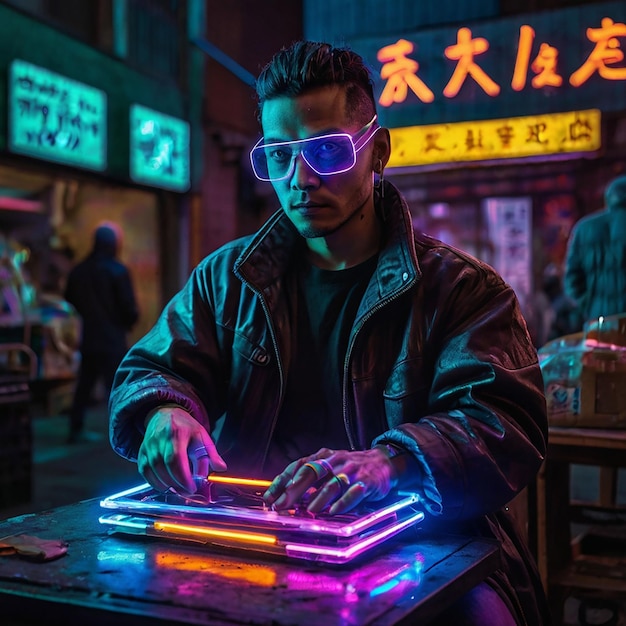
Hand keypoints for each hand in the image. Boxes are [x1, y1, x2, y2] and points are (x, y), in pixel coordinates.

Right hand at [138, 406, 226, 493]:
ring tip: (178, 489)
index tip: (192, 488)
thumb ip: (211, 453)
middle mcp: (160, 439)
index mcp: (177, 433)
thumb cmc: (185, 427)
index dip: (183, 476)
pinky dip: (154, 482)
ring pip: (153, 470)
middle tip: (187, 491)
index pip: (176, 458)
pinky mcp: (141, 452)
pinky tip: (165, 485)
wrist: (164, 414)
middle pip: (163, 466)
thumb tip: (221, 468)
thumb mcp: (202, 436)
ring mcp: (149, 446)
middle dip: (176, 483)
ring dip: (166, 484)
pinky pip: (145, 472)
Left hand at [263, 447, 395, 514]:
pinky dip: (343, 503)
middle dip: (294, 490)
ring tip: (308, 511)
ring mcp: (351, 471)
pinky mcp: (366, 482)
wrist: (382, 461)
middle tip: (281, 506)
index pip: (298, 466)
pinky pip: (353, 493)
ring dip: (318, 498)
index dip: (282, 481)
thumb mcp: (328, 466)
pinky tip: (333, 512)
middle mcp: (335, 461)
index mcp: (323, 456)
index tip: (269, 497)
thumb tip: (284, 494)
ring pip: (331, 483)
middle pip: (311, 473)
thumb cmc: (349, 467)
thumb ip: (309, 477)